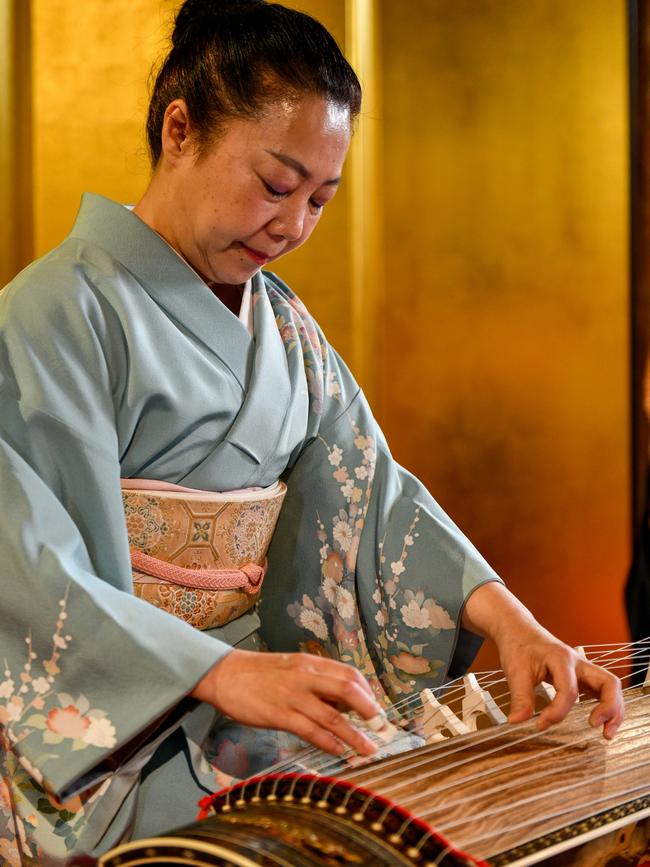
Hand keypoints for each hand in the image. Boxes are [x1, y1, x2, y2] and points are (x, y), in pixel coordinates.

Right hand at [190, 649, 383, 755]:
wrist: (225, 674)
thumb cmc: (259, 673)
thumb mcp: (292, 667)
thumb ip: (316, 680)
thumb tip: (342, 700)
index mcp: (310, 663)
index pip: (349, 673)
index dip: (368, 692)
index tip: (377, 709)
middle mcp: (306, 676)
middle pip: (348, 689)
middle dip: (370, 711)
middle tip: (382, 727)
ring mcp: (293, 695)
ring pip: (333, 715)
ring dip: (355, 734)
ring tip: (369, 748)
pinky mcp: (280, 714)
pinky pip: (311, 730)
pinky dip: (329, 742)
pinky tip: (340, 751)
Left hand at [462, 582, 623, 738]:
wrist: (518, 630)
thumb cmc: (518, 646)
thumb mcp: (515, 670)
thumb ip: (520, 698)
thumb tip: (516, 722)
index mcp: (562, 658)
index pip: (569, 691)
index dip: (557, 712)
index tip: (540, 724)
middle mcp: (578, 662)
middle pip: (608, 683)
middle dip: (608, 708)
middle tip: (594, 727)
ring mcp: (582, 668)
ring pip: (610, 687)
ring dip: (613, 710)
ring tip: (607, 733)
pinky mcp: (581, 676)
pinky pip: (602, 690)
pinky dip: (606, 706)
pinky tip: (600, 722)